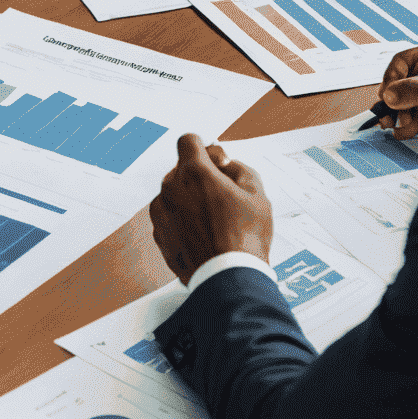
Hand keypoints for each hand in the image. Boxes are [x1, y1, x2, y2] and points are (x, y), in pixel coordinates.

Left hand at [149, 133, 272, 284]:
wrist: (228, 277)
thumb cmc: (244, 238)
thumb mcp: (256, 193)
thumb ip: (237, 167)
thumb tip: (224, 162)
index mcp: (193, 173)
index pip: (188, 141)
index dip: (203, 148)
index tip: (214, 160)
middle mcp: (171, 190)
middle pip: (181, 170)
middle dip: (199, 176)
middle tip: (223, 195)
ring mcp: (162, 214)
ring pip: (174, 195)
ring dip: (190, 200)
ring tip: (215, 220)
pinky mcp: (160, 235)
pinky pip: (170, 218)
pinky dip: (183, 221)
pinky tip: (204, 234)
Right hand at [374, 42, 417, 150]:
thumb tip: (390, 94)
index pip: (402, 62)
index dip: (391, 78)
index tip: (388, 95)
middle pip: (396, 84)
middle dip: (394, 103)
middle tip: (392, 116)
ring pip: (398, 103)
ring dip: (398, 117)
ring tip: (406, 126)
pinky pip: (405, 117)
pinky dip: (404, 126)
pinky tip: (410, 131)